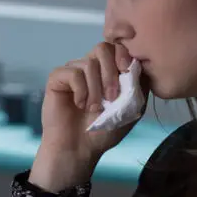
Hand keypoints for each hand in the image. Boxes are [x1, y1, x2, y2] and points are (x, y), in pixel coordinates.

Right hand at [32, 41, 145, 190]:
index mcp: (108, 71)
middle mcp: (90, 68)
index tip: (127, 70)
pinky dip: (81, 90)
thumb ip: (138, 84)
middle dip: (111, 71)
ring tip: (94, 109)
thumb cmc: (104, 131)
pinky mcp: (57, 79)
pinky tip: (79, 105)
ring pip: (88, 63)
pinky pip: (72, 73)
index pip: (117, 47)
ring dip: (96, 88)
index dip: (124, 53)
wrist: (79, 149)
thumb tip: (139, 62)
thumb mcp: (132, 107)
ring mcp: (73, 72)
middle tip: (112, 97)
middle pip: (102, 48)